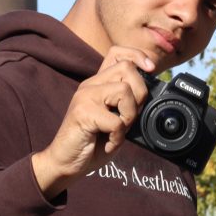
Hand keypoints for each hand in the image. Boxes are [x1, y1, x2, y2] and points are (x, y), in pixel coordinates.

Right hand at [31, 46, 153, 198]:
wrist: (65, 162)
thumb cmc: (92, 143)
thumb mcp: (115, 119)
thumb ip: (127, 104)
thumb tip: (150, 97)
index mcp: (98, 83)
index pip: (117, 53)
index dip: (137, 56)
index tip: (150, 70)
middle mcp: (90, 85)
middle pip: (127, 69)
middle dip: (140, 95)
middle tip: (129, 117)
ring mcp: (85, 97)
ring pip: (124, 90)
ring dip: (129, 116)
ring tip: (117, 131)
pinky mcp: (83, 113)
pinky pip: (116, 121)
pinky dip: (118, 137)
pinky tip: (108, 143)